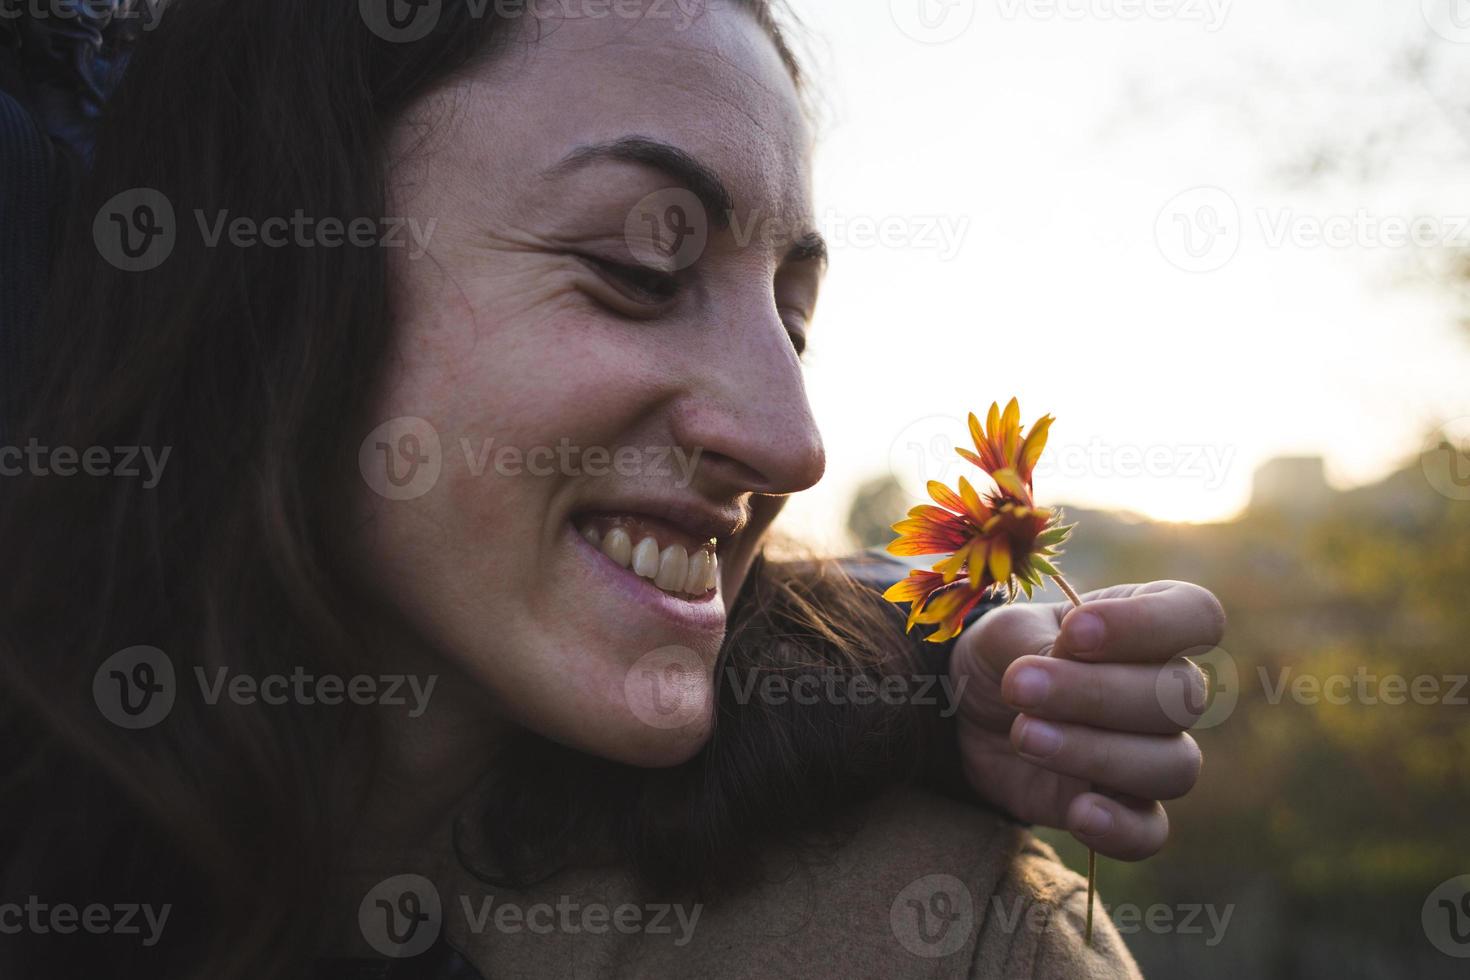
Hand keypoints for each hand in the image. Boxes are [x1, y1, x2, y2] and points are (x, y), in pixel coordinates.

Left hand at [950, 580, 1224, 859]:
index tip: (1077, 630)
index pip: (1197, 616)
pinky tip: (1078, 814)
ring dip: (1096, 752)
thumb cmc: (1002, 656)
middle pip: (1181, 698)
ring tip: (1025, 735)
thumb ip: (1040, 642)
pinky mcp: (1124, 810)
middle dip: (1095, 693)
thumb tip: (1067, 660)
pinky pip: (1150, 832)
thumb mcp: (1007, 633)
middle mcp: (1167, 691)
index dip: (1147, 625)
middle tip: (1020, 686)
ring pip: (1173, 766)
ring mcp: (1152, 754)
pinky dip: (1119, 828)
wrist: (967, 713)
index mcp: (1150, 626)